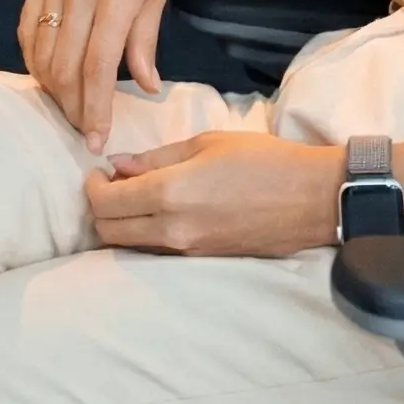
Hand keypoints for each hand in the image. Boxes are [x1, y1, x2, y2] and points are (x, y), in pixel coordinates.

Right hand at [19, 0, 173, 152]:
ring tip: (69, 109)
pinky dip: (33, 60)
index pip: (98, 67)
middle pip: (66, 67)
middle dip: (74, 108)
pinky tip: (46, 77)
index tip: (97, 139)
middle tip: (84, 131)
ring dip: (53, 90)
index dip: (95, 108)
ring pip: (43, 54)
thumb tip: (147, 87)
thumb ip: (146, 39)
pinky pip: (27, 30)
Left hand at [86, 133, 342, 256]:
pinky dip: (145, 234)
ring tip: (135, 196)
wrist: (311, 199)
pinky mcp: (201, 260)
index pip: (105, 203)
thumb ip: (157, 157)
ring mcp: (187, 250)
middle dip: (99, 208)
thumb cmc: (264, 160)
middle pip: (108, 232)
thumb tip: (118, 165)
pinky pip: (157, 251)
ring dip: (121, 223)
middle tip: (110, 184)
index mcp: (170, 193)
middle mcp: (172, 229)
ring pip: (130, 246)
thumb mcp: (207, 143)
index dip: (92, 187)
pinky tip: (160, 212)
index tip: (98, 172)